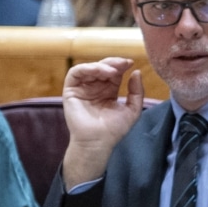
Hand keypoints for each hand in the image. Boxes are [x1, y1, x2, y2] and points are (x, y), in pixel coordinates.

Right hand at [60, 57, 143, 187]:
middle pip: (102, 67)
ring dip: (102, 65)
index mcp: (108, 90)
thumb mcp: (133, 109)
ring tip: (113, 70)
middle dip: (113, 63)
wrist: (98, 143)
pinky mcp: (71, 91)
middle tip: (123, 63)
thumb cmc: (114, 130)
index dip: (121, 66)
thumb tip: (137, 72)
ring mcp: (82, 89)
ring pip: (89, 68)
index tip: (130, 63)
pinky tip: (99, 71)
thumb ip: (137, 91)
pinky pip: (75, 73)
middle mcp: (95, 87)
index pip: (114, 72)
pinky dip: (87, 68)